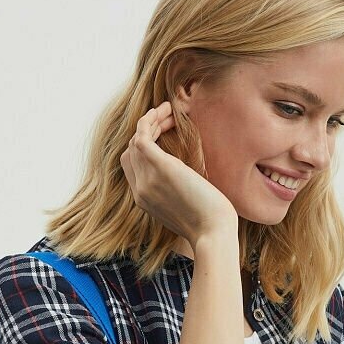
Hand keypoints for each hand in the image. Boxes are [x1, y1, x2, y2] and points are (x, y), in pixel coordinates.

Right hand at [119, 102, 236, 246]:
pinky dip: (151, 119)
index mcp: (144, 200)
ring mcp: (147, 179)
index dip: (142, 147)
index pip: (131, 167)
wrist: (213, 233)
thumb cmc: (209, 224)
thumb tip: (188, 180)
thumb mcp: (185, 209)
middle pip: (130, 151)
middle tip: (167, 119)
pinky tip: (166, 110)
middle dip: (146, 132)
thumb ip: (176, 194)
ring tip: (169, 111)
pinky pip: (143, 135)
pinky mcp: (159, 168)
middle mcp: (140, 190)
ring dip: (151, 121)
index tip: (162, 135)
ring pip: (136, 140)